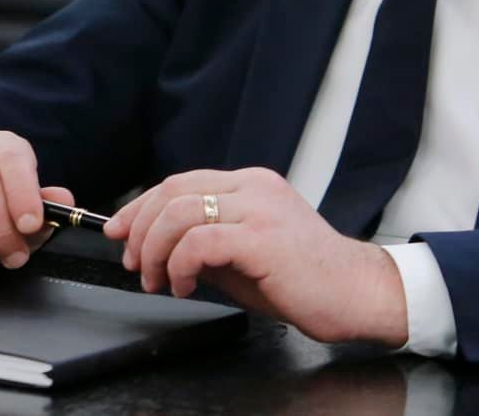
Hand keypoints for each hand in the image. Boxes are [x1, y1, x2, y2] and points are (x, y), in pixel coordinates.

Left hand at [104, 167, 407, 345]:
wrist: (358, 295)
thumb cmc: (306, 281)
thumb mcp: (244, 257)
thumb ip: (207, 245)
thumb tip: (160, 249)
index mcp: (250, 185)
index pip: (180, 183)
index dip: (141, 206)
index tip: (120, 230)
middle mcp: (253, 187)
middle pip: (172, 192)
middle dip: (140, 228)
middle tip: (134, 264)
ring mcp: (258, 209)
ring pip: (179, 213)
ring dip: (155, 250)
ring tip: (157, 280)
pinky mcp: (261, 238)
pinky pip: (199, 241)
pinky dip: (179, 263)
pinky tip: (184, 285)